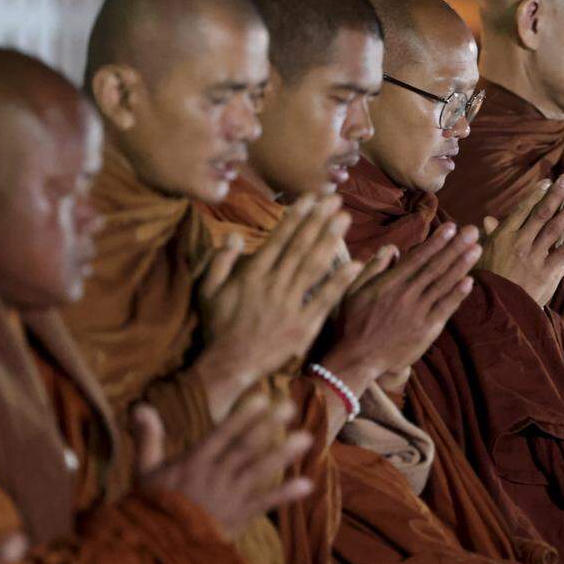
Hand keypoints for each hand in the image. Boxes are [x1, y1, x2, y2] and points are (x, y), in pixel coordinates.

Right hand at [134, 399, 314, 535]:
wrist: (157, 551)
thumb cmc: (150, 507)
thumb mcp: (144, 471)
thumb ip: (149, 438)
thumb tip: (141, 405)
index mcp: (193, 463)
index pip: (222, 434)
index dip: (243, 416)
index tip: (262, 399)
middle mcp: (214, 476)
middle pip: (245, 448)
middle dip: (268, 426)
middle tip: (290, 407)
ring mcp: (229, 497)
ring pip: (259, 471)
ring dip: (283, 454)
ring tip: (307, 439)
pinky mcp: (239, 517)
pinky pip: (264, 503)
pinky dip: (285, 495)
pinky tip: (307, 484)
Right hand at [195, 193, 364, 421]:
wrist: (229, 365)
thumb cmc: (217, 326)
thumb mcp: (208, 290)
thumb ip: (221, 261)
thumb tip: (235, 235)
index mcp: (252, 275)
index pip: (279, 239)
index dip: (297, 216)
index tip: (311, 198)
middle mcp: (274, 285)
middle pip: (300, 247)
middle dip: (319, 220)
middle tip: (335, 200)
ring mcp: (290, 305)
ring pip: (313, 266)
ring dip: (330, 240)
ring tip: (345, 219)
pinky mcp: (303, 325)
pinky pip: (324, 299)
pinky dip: (340, 282)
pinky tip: (356, 264)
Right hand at [329, 223, 480, 382]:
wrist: (357, 360)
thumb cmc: (352, 323)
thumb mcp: (353, 290)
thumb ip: (373, 267)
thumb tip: (393, 248)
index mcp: (389, 283)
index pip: (418, 257)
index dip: (436, 241)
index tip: (451, 227)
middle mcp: (406, 295)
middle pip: (435, 267)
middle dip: (455, 247)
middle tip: (473, 231)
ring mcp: (418, 313)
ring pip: (443, 285)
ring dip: (461, 266)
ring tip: (476, 249)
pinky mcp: (426, 331)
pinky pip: (445, 309)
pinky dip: (457, 295)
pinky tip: (469, 281)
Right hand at [475, 174, 563, 305]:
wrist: (497, 311)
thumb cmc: (488, 282)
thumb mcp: (483, 256)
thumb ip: (490, 237)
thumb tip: (488, 219)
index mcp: (503, 237)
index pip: (522, 211)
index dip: (536, 196)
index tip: (548, 182)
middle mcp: (519, 244)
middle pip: (542, 215)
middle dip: (556, 195)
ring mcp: (534, 258)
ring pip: (555, 230)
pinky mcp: (547, 274)